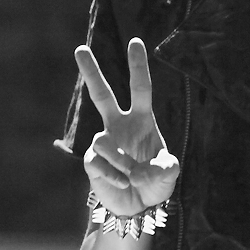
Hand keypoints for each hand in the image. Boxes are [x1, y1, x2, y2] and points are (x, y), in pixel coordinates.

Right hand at [77, 39, 179, 217]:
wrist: (137, 207)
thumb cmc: (155, 183)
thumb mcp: (169, 174)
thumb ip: (166, 169)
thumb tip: (142, 170)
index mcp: (142, 119)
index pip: (140, 88)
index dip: (138, 66)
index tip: (136, 42)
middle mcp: (119, 125)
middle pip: (102, 95)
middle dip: (91, 72)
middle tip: (80, 48)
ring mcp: (103, 142)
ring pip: (104, 141)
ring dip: (122, 163)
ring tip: (132, 177)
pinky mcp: (90, 161)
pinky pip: (99, 165)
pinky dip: (115, 178)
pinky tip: (122, 185)